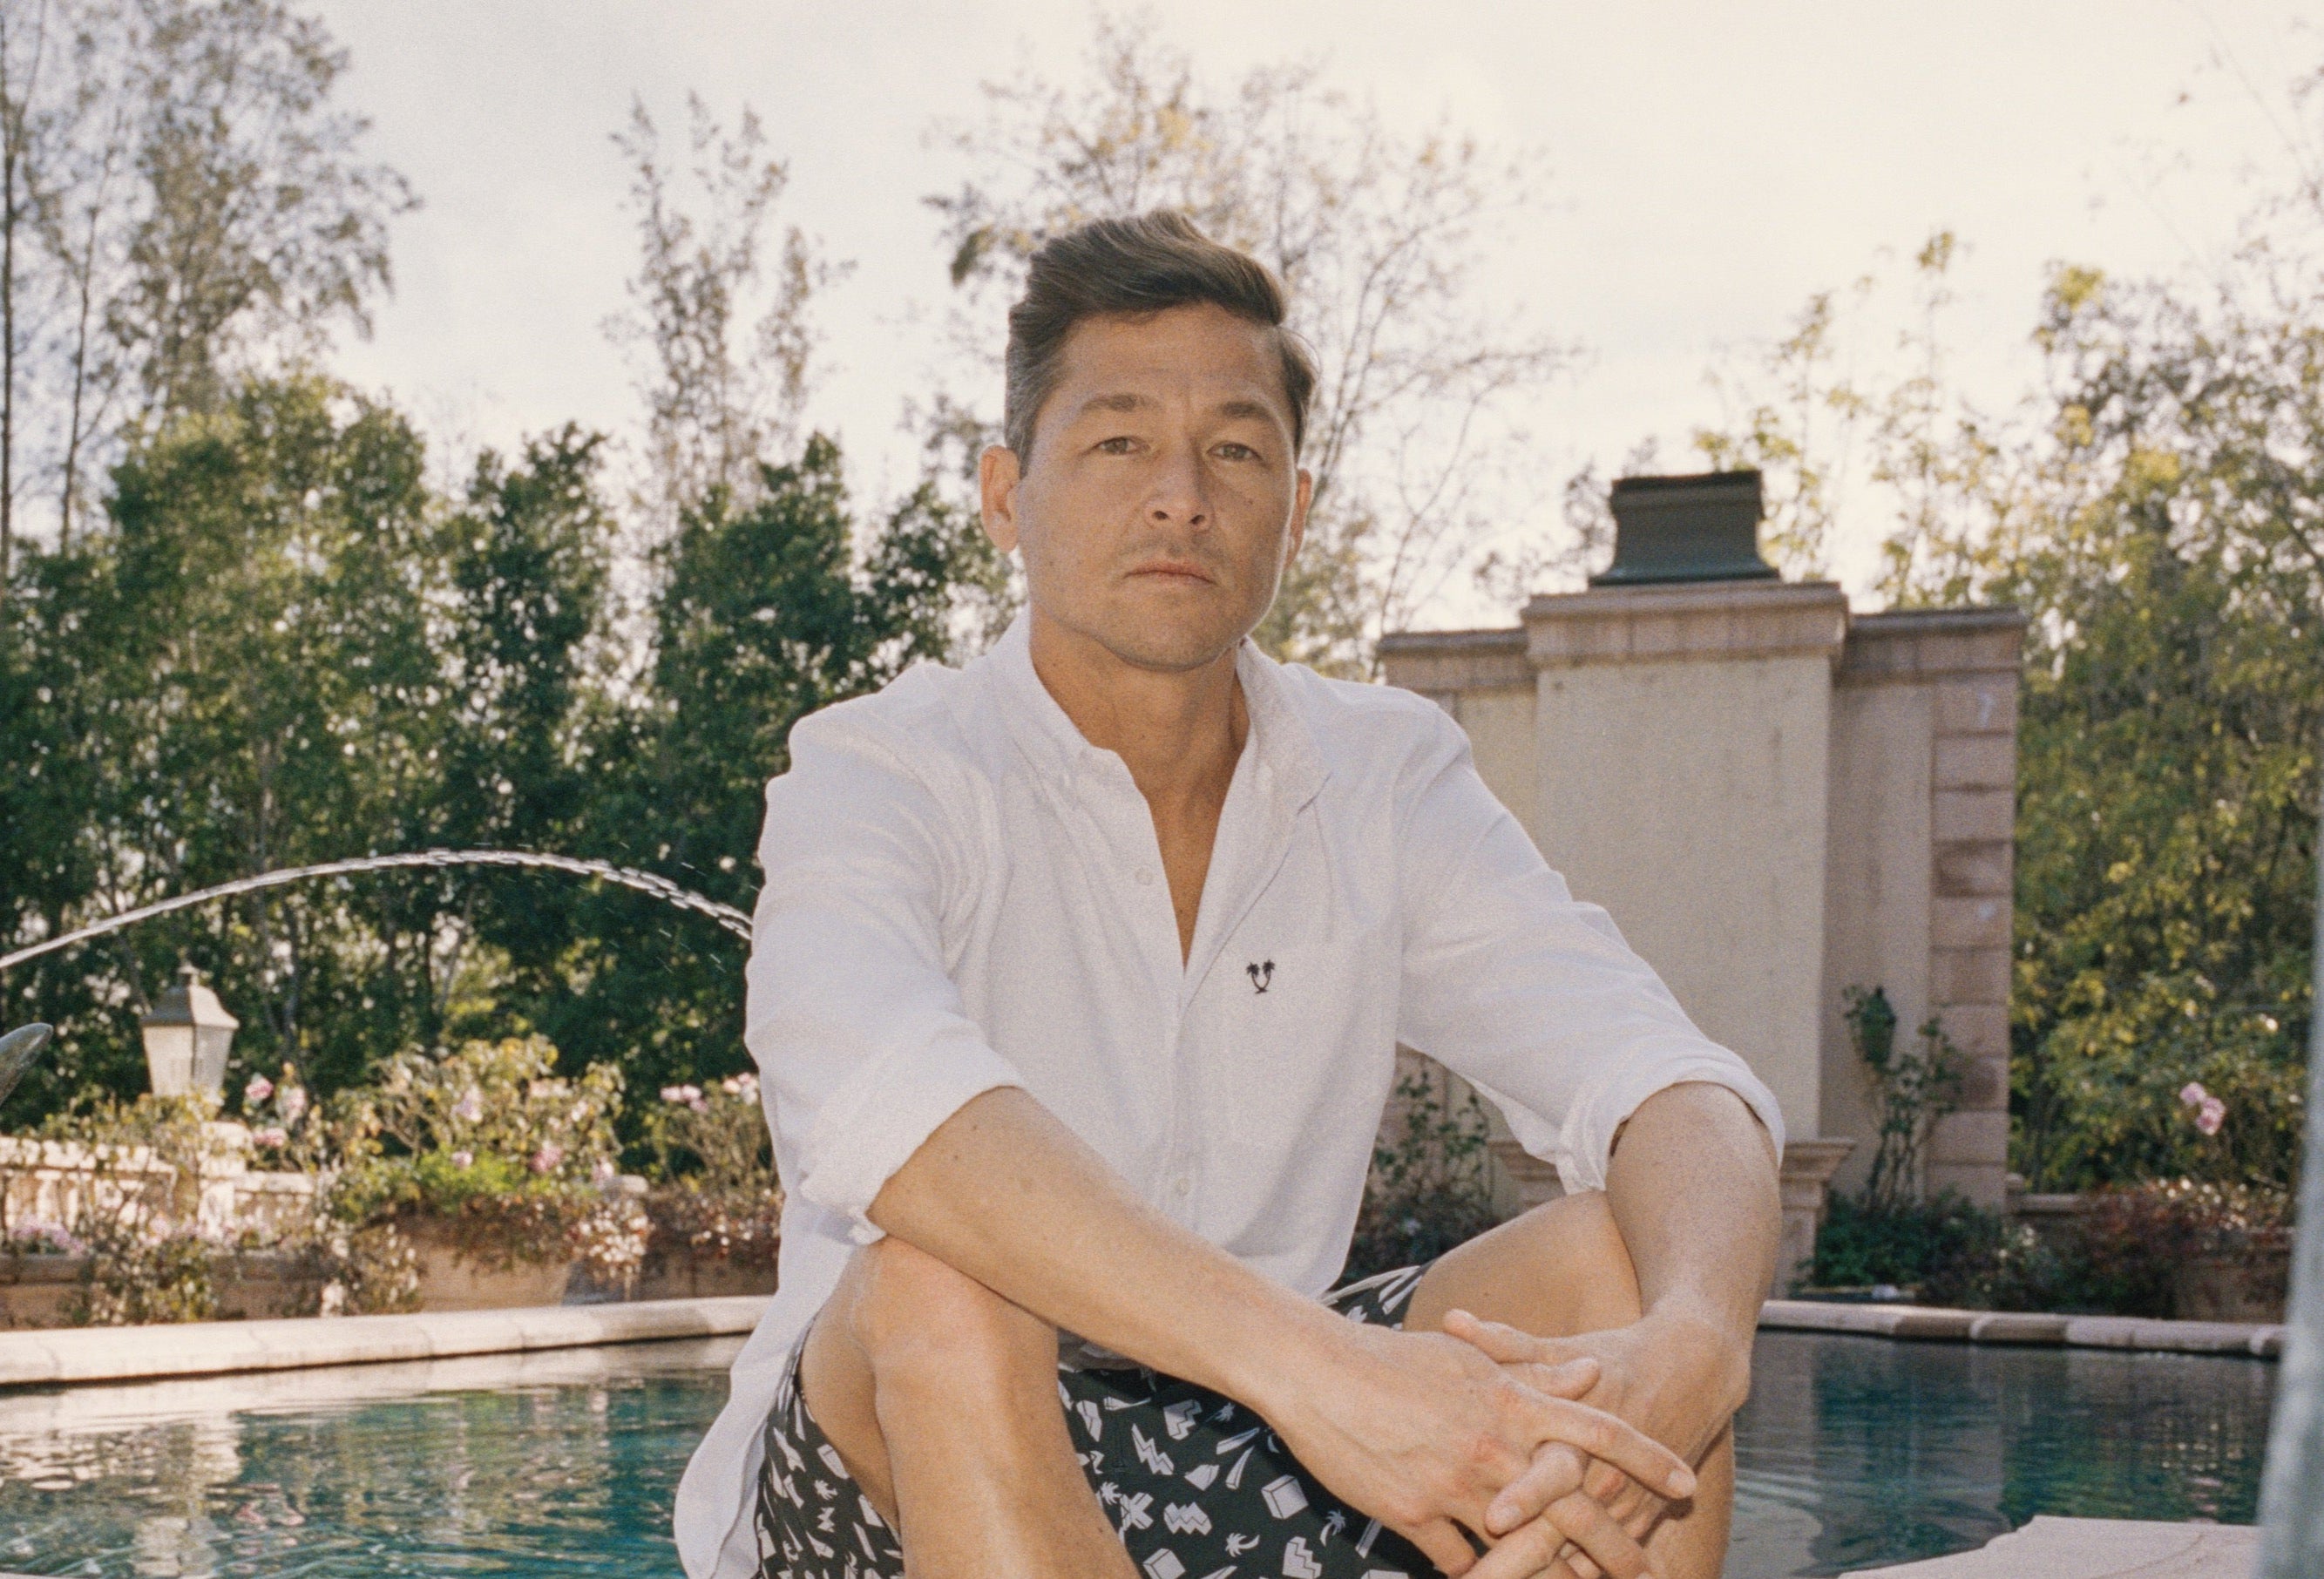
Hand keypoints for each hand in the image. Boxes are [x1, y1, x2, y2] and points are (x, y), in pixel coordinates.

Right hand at [1254, 1315, 1697, 1577]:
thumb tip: (1591, 1373)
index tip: (1685, 1483)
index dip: (1644, 1458)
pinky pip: (1462, 1563)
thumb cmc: (1392, 1358)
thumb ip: (1535, 1371)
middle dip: (1618, 1546)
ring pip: (1524, 1547)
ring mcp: (1455, 1484)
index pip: (1596, 1430)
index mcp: (1511, 1402)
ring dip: (1560, 1578)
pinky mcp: (1413, 1514)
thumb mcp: (1471, 1359)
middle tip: (1650, 1573)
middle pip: (1573, 1504)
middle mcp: (1494, 1445)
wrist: (1316, 1370)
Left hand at [1444, 1309, 1743, 1578]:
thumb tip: (1453, 1319)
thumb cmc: (1612, 1357)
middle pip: (1562, 1531)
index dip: (1525, 1495)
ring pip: (1582, 1559)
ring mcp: (1623, 1504)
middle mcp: (1603, 1474)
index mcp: (1578, 1429)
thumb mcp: (1560, 1347)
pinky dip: (1574, 1578)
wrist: (1691, 1374)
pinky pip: (1603, 1565)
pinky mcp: (1639, 1521)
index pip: (1553, 1470)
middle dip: (1517, 1563)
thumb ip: (1504, 1343)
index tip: (1492, 1518)